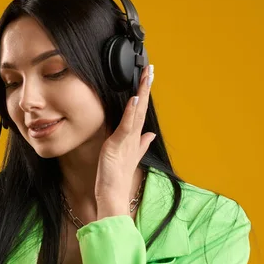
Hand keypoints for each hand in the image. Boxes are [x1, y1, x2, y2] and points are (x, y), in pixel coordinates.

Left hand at [95, 65, 155, 217]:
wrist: (113, 194)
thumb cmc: (117, 176)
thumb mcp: (129, 156)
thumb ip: (141, 144)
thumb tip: (150, 135)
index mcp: (134, 137)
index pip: (140, 111)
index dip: (144, 93)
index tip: (148, 77)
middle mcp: (133, 136)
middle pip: (141, 107)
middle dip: (146, 88)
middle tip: (151, 69)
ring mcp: (127, 140)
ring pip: (136, 112)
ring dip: (141, 94)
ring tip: (146, 77)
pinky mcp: (119, 144)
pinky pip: (126, 126)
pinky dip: (131, 112)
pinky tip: (134, 99)